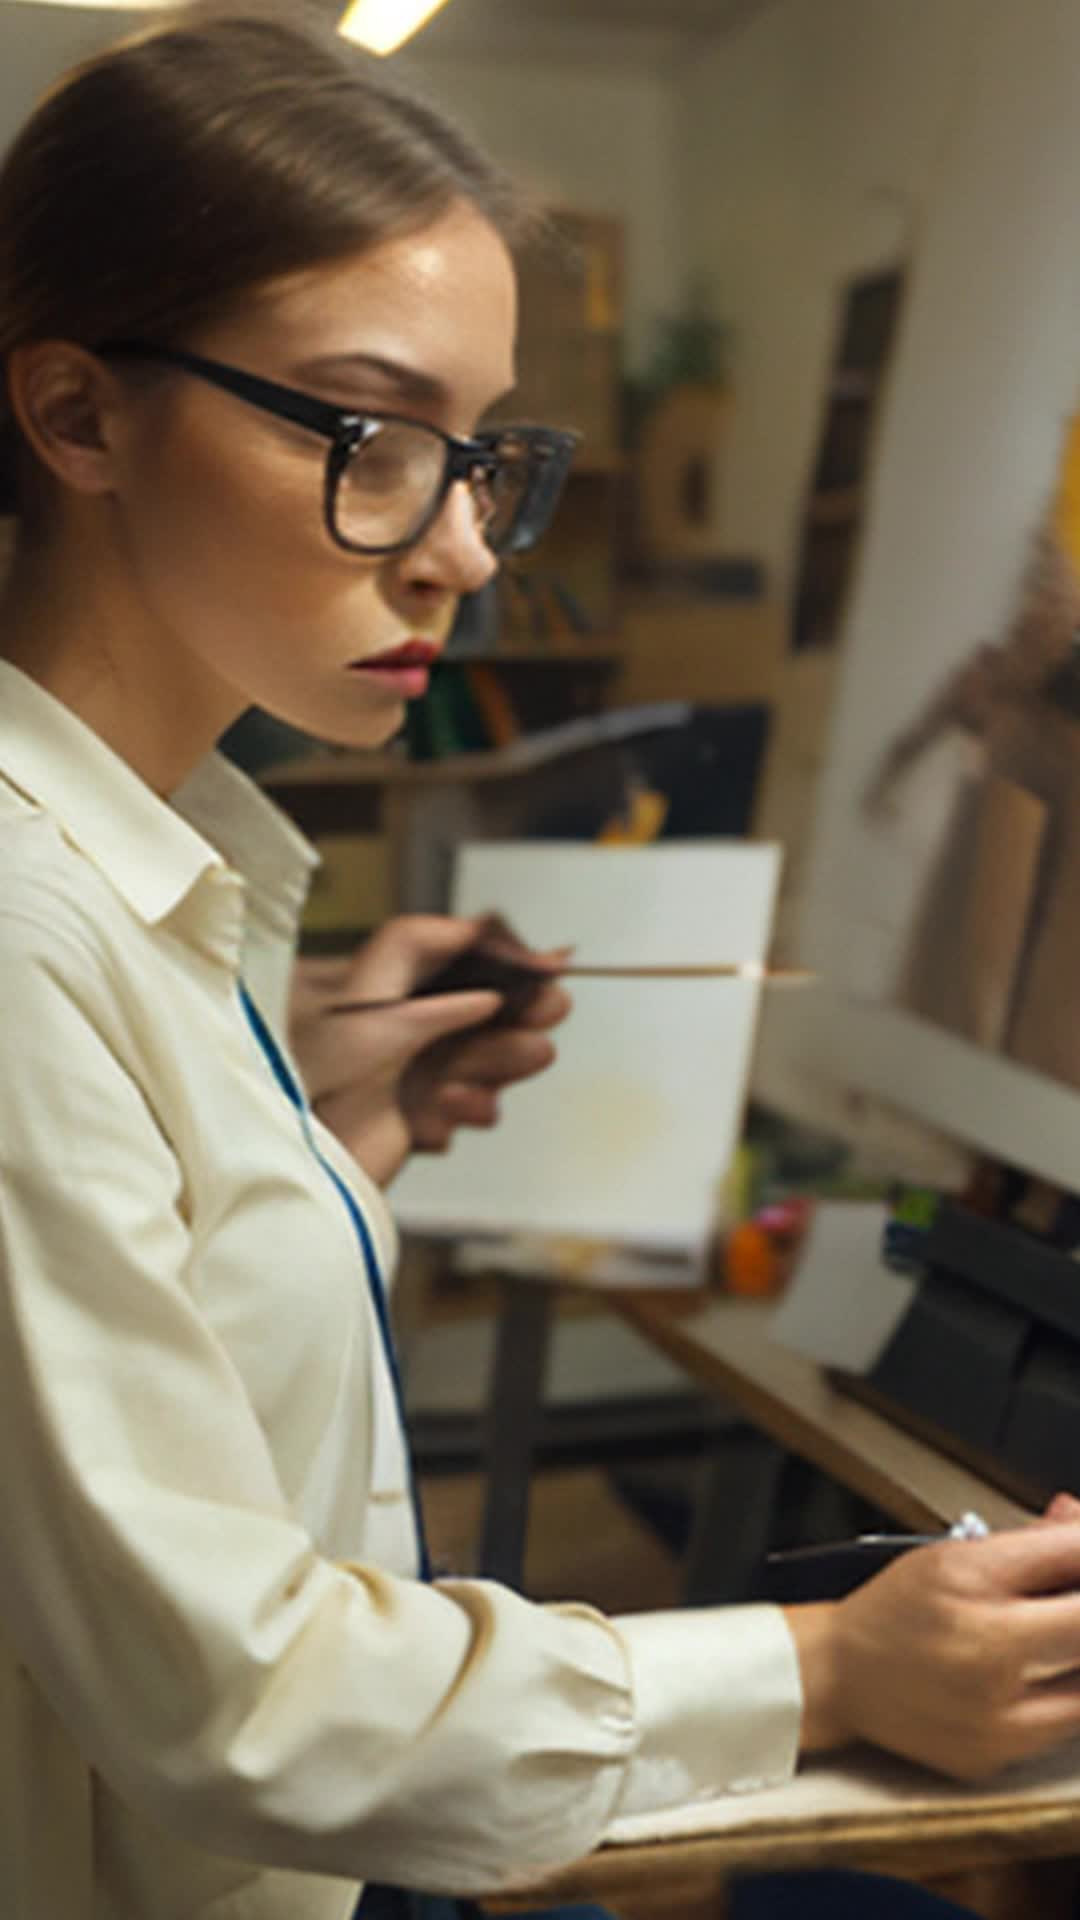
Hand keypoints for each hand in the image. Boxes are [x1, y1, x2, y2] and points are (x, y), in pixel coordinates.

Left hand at [289, 915, 570, 1186]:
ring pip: (480, 1055)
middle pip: (473, 1004)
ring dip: (501, 1059)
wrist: (290, 1175)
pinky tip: (451, 1112)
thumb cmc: (300, 1093)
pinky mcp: (416, 1119)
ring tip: (526, 1056)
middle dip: (515, 1008)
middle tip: (551, 1009)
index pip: (438, 949)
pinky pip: (467, 1107)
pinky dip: (469, 1108)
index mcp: (366, 985)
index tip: (540, 961)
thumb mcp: (360, 1022)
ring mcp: (404, 1073)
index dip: (492, 951)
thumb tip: (487, 993)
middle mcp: (388, 1024)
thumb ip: (429, 1001)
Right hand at [786, 1503, 1079, 1781]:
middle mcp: (989, 1671)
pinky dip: (1058, 1694)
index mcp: (981, 1609)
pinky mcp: (995, 1759)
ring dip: (1075, 1654)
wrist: (841, 1671)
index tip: (1078, 1554)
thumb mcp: (958, 1555)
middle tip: (1068, 1596)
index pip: (1079, 1582)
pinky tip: (1030, 1672)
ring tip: (1052, 1633)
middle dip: (1078, 1609)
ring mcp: (995, 1727)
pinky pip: (1059, 1726)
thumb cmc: (894, 1608)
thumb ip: (1036, 1543)